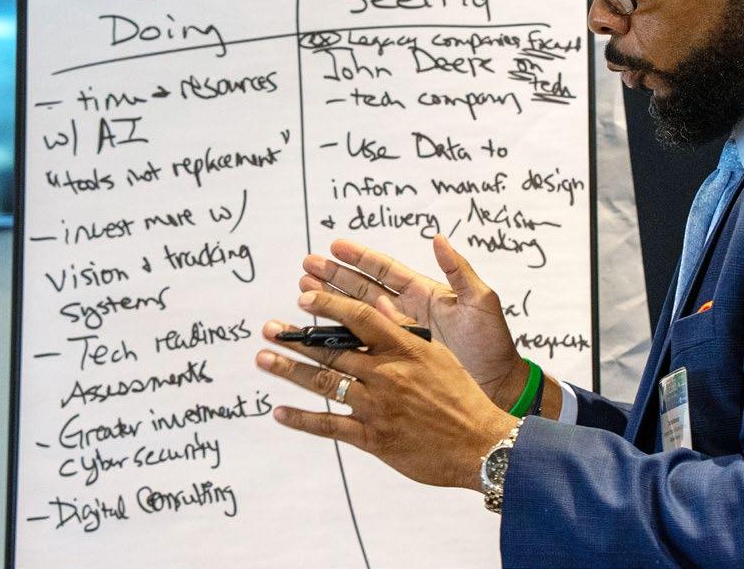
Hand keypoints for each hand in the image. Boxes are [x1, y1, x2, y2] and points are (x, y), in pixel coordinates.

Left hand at [256, 290, 517, 489]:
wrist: (479, 445)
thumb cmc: (462, 396)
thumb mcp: (438, 354)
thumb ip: (405, 330)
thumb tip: (380, 303)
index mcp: (404, 349)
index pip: (359, 318)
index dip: (328, 305)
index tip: (303, 298)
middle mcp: (387, 375)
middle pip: (332, 351)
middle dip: (296, 338)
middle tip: (269, 329)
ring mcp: (377, 407)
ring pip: (325, 384)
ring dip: (290, 370)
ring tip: (263, 359)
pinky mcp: (374, 438)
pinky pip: (330, 426)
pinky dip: (302, 419)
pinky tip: (280, 412)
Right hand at [299, 235, 529, 410]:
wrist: (499, 386)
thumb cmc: (493, 345)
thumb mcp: (481, 303)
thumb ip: (459, 271)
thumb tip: (439, 239)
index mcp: (425, 294)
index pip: (385, 270)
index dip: (360, 257)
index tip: (335, 246)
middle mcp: (407, 312)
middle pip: (363, 288)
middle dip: (334, 276)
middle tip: (306, 266)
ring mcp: (399, 337)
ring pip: (356, 316)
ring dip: (331, 303)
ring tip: (303, 291)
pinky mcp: (395, 362)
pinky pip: (362, 347)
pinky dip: (340, 339)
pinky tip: (319, 334)